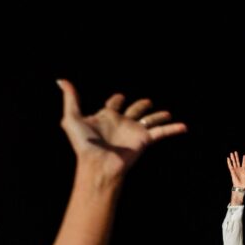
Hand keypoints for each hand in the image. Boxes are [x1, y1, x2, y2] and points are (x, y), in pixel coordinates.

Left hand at [57, 80, 185, 179]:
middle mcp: (122, 123)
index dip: (117, 99)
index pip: (114, 104)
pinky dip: (173, 129)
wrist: (98, 164)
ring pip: (150, 120)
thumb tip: (61, 80)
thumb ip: (71, 98)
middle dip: (141, 105)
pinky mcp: (144, 141)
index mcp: (106, 117)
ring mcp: (134, 132)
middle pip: (135, 110)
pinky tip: (184, 126)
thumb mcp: (72, 118)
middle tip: (147, 101)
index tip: (119, 96)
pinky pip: (161, 133)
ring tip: (168, 113)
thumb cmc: (84, 144)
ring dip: (159, 116)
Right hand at [227, 151, 244, 189]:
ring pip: (234, 162)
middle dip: (236, 157)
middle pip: (237, 161)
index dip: (244, 160)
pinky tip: (228, 158)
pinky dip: (229, 162)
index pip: (244, 163)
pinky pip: (230, 166)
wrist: (241, 187)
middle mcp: (239, 169)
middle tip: (235, 152)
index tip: (244, 156)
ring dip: (233, 158)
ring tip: (231, 153)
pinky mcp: (232, 171)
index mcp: (243, 170)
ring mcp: (235, 170)